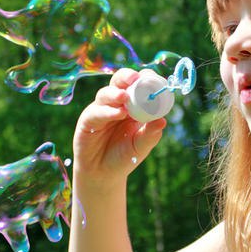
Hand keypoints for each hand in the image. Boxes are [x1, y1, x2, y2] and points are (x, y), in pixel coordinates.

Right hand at [72, 68, 166, 185]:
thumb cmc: (124, 157)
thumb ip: (151, 134)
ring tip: (124, 98)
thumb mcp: (141, 146)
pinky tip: (117, 113)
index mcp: (132, 105)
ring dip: (115, 93)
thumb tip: (163, 120)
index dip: (145, 78)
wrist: (103, 175)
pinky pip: (96, 112)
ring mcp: (100, 110)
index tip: (153, 79)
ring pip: (105, 93)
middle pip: (119, 81)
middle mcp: (116, 104)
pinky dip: (107, 111)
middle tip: (135, 78)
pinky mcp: (87, 121)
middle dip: (126, 76)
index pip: (138, 85)